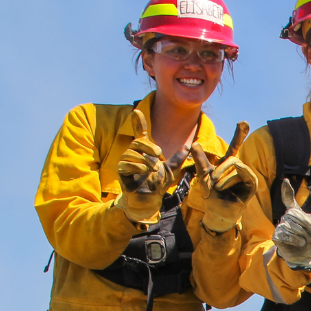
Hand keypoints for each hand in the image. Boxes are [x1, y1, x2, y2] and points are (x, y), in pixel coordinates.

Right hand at [115, 109, 174, 223]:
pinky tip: (144, 172)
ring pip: (132, 153)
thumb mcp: (171, 169)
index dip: (138, 122)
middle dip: (148, 146)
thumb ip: (178, 157)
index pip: (139, 133)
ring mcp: (126, 162)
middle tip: (159, 154)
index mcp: (144, 150)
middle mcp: (134, 153)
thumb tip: (189, 145)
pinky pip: (126, 164)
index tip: (136, 111)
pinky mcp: (121, 171)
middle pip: (137, 141)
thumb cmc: (158, 183)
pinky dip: (136, 167)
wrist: (150, 199)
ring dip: (144, 159)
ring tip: (153, 168)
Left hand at [196, 122, 253, 233]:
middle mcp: (240, 167)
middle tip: (213, 181)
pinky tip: (227, 183)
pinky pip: (245, 173)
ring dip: (224, 177)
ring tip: (218, 187)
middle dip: (220, 169)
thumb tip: (193, 143)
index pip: (235, 146)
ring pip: (237, 165)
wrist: (216, 211)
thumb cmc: (211, 194)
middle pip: (232, 158)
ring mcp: (247, 175)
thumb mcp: (203, 174)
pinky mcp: (252, 183)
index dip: (239, 134)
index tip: (243, 122)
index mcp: (229, 164)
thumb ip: (200, 159)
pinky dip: (234, 177)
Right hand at [272, 179, 310, 270]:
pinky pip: (287, 234)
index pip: (289, 199)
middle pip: (296, 215)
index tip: (285, 181)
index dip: (287, 190)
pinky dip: (296, 239)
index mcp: (296, 212)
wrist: (305, 256)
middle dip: (308, 224)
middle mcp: (287, 217)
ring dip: (303, 234)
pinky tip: (300, 243)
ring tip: (307, 240)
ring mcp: (281, 226)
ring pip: (292, 226)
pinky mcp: (277, 236)